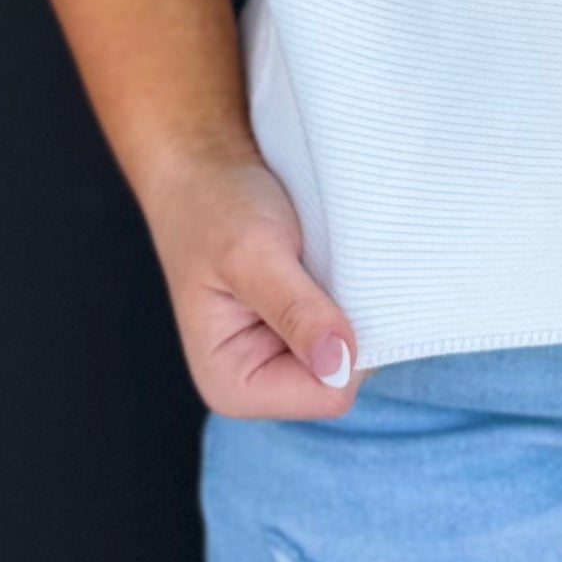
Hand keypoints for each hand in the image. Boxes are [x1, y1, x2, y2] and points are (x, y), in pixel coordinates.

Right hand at [144, 151, 361, 417]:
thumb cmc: (214, 206)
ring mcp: (283, 360)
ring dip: (351, 303)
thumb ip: (295, 311)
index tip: (324, 283)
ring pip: (356, 351)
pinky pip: (353, 328)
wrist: (204, 167)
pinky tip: (324, 264)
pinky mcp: (301, 333)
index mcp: (232, 384)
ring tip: (316, 261)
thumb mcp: (252, 254)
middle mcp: (259, 383)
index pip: (330, 395)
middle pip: (347, 377)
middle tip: (317, 266)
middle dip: (348, 321)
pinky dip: (351, 293)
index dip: (345, 342)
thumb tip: (338, 362)